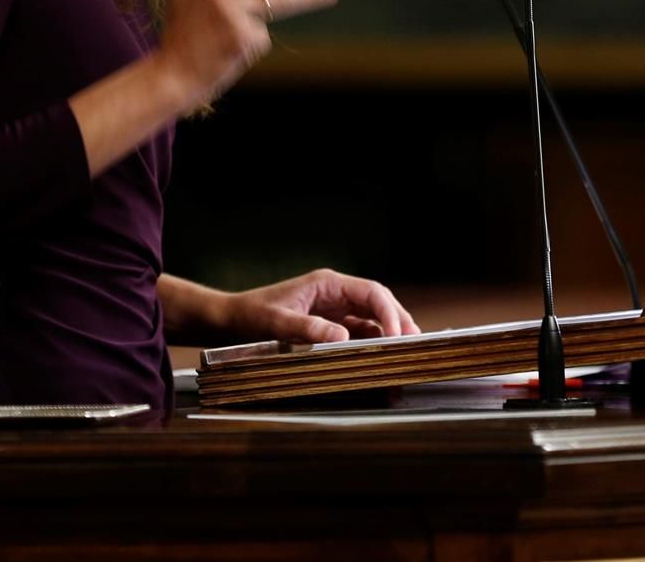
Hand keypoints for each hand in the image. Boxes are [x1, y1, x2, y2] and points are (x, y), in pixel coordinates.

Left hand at [220, 269, 421, 343]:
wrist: (230, 321)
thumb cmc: (251, 316)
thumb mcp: (277, 322)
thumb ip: (309, 328)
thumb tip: (343, 337)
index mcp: (328, 284)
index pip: (371, 292)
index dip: (388, 312)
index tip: (398, 334)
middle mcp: (336, 294)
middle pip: (378, 304)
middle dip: (398, 322)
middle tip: (414, 344)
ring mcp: (334, 309)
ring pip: (372, 320)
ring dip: (388, 335)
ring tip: (403, 355)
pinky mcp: (330, 325)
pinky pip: (358, 333)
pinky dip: (371, 345)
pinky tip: (380, 360)